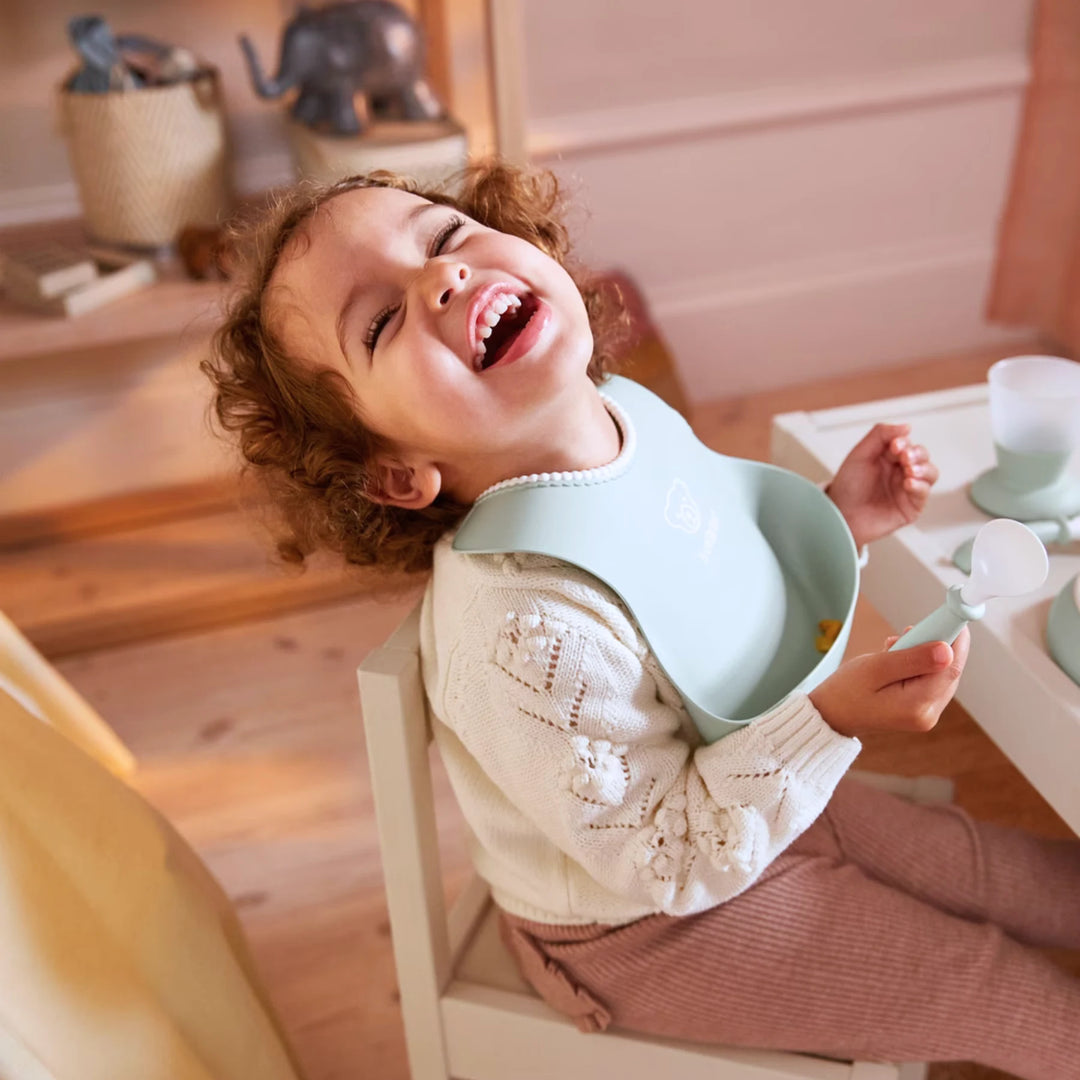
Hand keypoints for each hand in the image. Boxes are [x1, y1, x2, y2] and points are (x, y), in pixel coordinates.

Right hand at [808, 626, 968, 737]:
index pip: (950, 667)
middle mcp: (927, 714)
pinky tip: (897, 658)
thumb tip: (947, 650)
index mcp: (917, 706)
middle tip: (911, 631)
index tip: (952, 615)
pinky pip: (930, 680)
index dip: (956, 638)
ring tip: (895, 647)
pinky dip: (918, 663)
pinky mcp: (920, 709)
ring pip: (939, 673)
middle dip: (936, 645)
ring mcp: (925, 713)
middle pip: (948, 670)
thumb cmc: (845, 691)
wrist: (830, 715)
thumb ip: (912, 659)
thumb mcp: (875, 668)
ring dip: (924, 653)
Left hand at [825, 423, 938, 548]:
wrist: (840, 513)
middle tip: (904, 457)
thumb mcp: (860, 454)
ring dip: (923, 468)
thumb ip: (880, 435)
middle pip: (922, 456)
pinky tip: (908, 483)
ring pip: (930, 472)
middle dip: (917, 454)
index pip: (907, 443)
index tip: (894, 446)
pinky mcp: (911, 506)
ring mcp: (907, 488)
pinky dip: (919, 485)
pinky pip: (924, 493)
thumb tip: (907, 426)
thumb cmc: (848, 486)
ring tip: (909, 470)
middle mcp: (901, 471)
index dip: (904, 443)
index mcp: (889, 457)